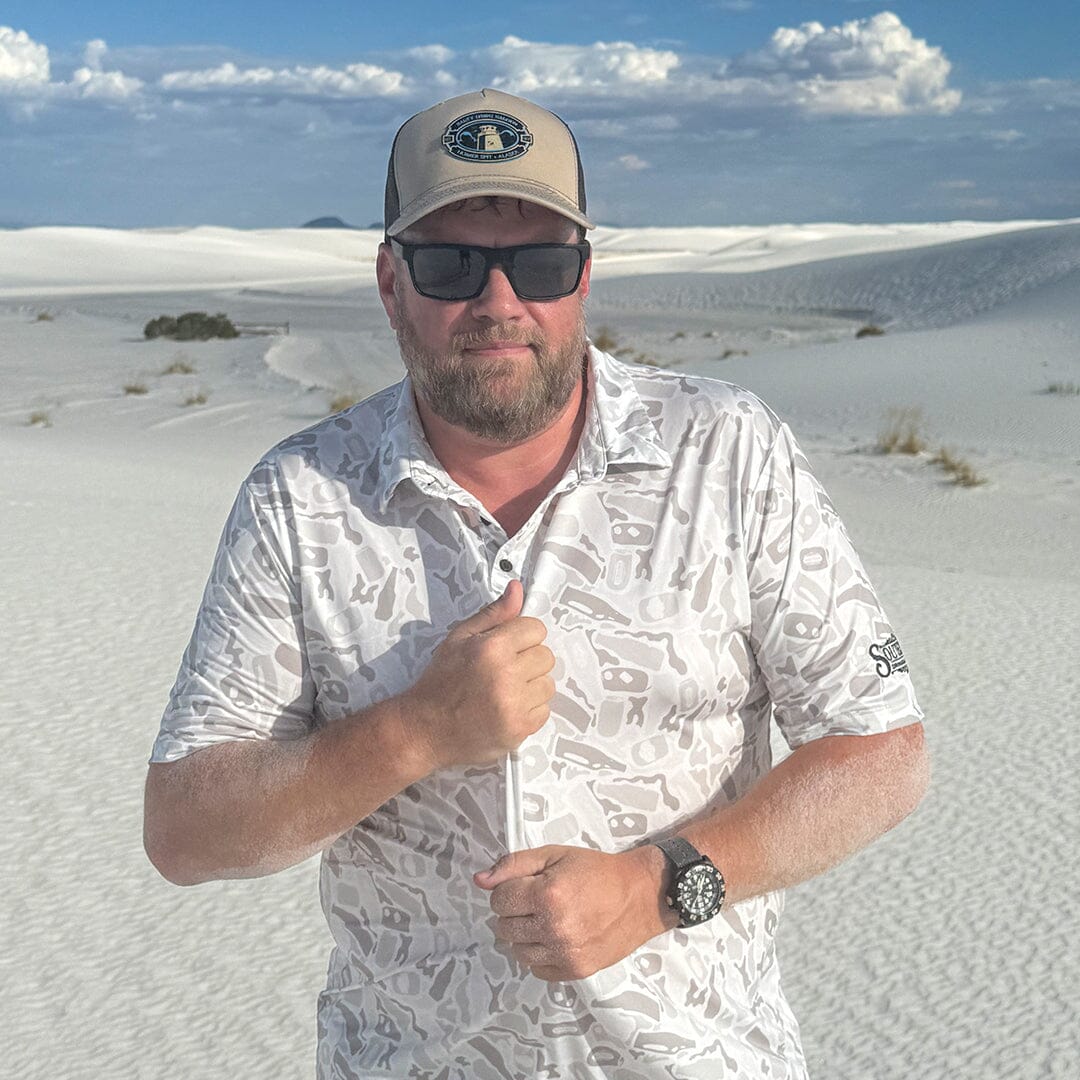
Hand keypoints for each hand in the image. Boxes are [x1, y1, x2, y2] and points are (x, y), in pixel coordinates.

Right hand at [401, 580, 555, 771]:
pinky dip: (528, 711)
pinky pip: (544, 712)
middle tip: (503, 671)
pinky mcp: (519, 729)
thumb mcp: (460, 638)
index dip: (522, 637)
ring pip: (547, 685)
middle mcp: (506, 675)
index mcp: (492, 648)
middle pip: (546, 657)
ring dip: (530, 687)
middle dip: (527, 661)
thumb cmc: (440, 682)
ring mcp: (514, 705)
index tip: (508, 648)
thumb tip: (518, 589)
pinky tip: (505, 709)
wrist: (424, 729)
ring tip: (504, 691)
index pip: (536, 629)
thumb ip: (494, 614)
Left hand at [474, 845, 676, 981]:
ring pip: (517, 950)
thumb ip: (513, 865)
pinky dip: (539, 953)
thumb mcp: (554, 855)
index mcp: (547, 895)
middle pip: (504, 926)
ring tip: (546, 918)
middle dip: (514, 911)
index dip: (508, 889)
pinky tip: (555, 936)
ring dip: (525, 934)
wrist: (640, 896)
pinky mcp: (575, 971)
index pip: (499, 899)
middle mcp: (554, 928)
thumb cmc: (596, 871)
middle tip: (537, 900)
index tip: (525, 885)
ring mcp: (565, 953)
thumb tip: (479, 880)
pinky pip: (536, 968)